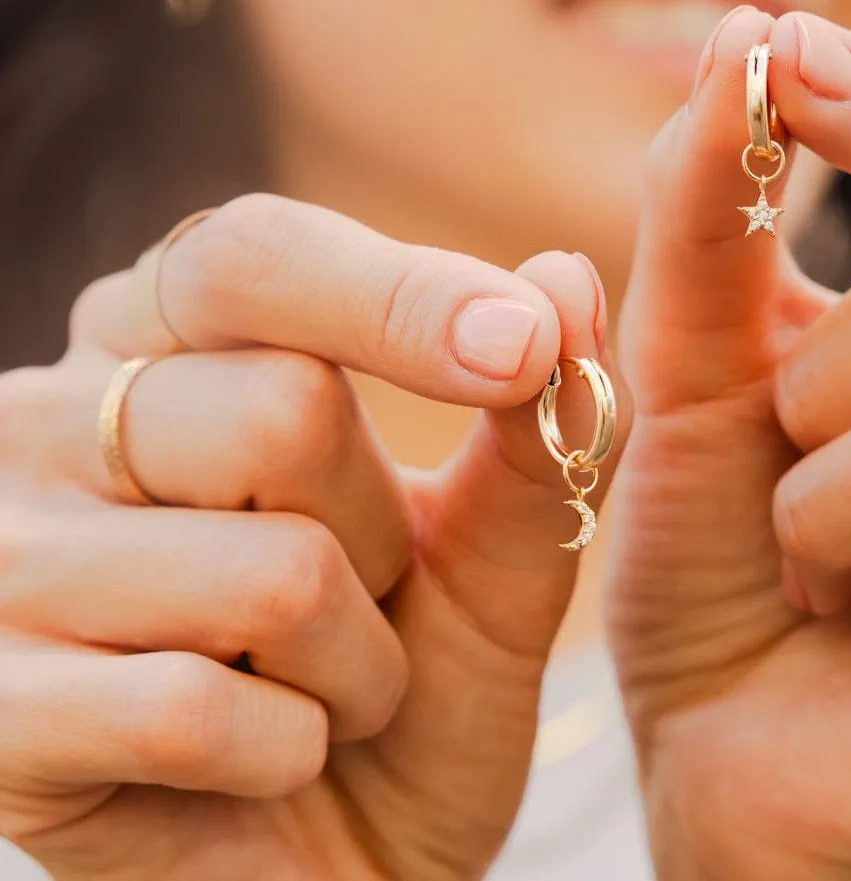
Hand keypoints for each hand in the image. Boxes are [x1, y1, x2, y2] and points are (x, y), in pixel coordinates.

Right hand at [0, 195, 615, 879]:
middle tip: (359, 594)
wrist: (338, 860)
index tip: (523, 344)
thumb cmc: (412, 678)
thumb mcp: (491, 552)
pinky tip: (264, 758)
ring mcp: (5, 562)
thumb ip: (530, 426)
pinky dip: (287, 748)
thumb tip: (565, 273)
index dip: (397, 295)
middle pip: (280, 409)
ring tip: (317, 684)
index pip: (257, 258)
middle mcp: (55, 419)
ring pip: (267, 572)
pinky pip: (190, 712)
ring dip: (354, 660)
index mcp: (168, 342)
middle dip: (380, 530)